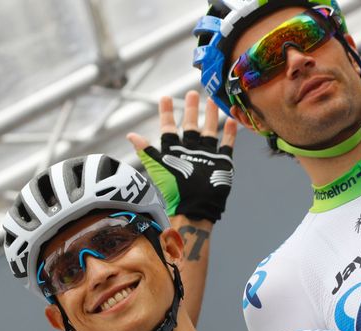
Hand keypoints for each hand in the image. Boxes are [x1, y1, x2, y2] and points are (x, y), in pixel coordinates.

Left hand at [128, 90, 236, 222]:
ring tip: (212, 100)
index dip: (166, 113)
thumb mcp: (158, 167)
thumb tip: (130, 135)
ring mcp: (206, 156)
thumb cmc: (174, 188)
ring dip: (210, 116)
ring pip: (209, 131)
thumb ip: (147, 151)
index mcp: (173, 151)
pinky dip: (229, 133)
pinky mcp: (221, 162)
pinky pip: (226, 144)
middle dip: (190, 110)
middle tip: (192, 93)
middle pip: (189, 126)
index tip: (165, 97)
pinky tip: (230, 119)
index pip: (168, 127)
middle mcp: (189, 151)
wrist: (195, 207)